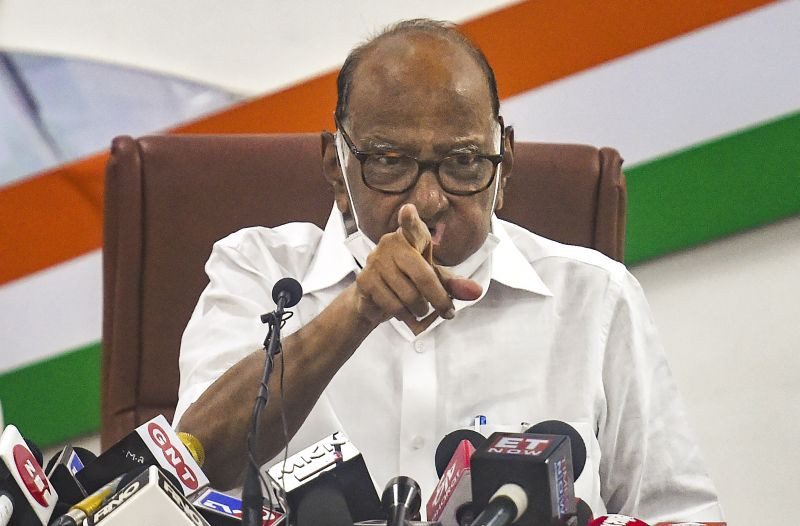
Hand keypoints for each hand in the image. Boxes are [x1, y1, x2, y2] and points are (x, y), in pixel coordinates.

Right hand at [351, 204, 482, 325]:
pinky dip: (404, 316)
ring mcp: (375, 262)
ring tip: (420, 310)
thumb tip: (476, 291)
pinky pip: (394, 306)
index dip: (409, 220)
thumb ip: (452, 284)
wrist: (373, 300)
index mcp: (410, 237)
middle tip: (446, 312)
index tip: (408, 210)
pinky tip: (403, 312)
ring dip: (420, 310)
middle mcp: (390, 244)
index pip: (411, 227)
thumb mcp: (432, 278)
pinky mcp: (365, 281)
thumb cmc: (406, 281)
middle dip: (439, 299)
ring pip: (410, 296)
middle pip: (424, 276)